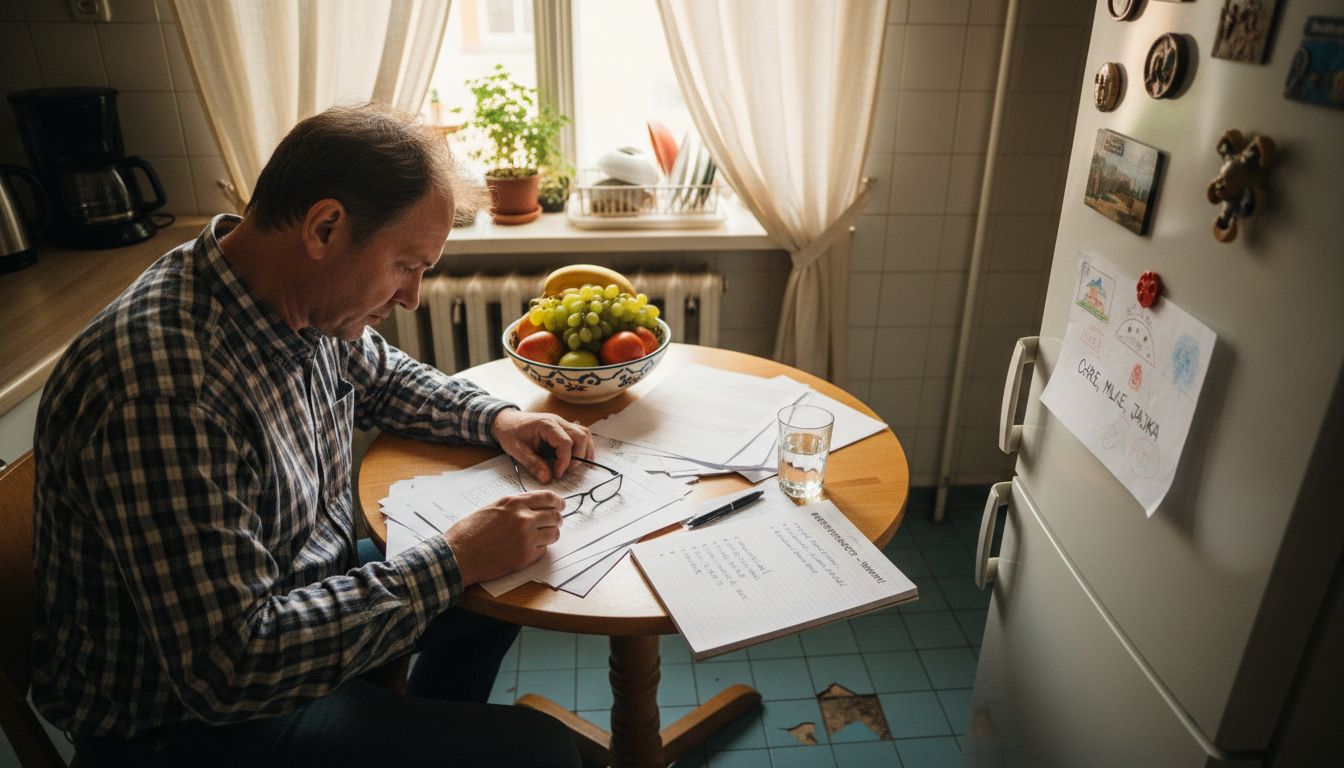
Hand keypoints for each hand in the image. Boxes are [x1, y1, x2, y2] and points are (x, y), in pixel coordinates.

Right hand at [443, 491, 565, 584]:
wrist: (459, 554)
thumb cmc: (469, 531)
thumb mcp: (492, 507)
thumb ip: (514, 505)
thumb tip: (533, 506)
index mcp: (514, 503)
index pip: (547, 497)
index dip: (557, 501)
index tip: (560, 505)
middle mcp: (523, 518)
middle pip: (555, 516)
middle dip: (557, 519)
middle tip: (555, 522)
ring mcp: (526, 538)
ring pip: (554, 534)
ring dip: (551, 535)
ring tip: (542, 537)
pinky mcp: (526, 556)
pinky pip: (544, 550)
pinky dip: (540, 549)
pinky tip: (528, 548)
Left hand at [492, 409, 594, 483]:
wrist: (507, 420)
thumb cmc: (510, 432)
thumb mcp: (517, 450)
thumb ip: (532, 464)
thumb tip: (547, 479)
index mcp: (547, 425)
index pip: (565, 443)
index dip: (564, 461)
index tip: (557, 474)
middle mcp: (558, 421)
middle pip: (581, 436)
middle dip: (578, 456)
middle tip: (567, 471)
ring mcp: (562, 423)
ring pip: (584, 434)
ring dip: (585, 450)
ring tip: (579, 466)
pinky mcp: (563, 428)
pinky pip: (580, 434)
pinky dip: (583, 447)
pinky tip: (580, 459)